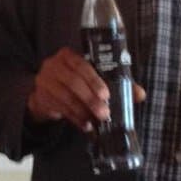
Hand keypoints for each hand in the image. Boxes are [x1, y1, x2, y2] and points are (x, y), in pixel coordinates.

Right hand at [26, 47, 145, 131]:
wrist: (46, 93)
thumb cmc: (75, 83)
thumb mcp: (92, 79)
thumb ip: (115, 83)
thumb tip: (140, 94)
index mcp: (68, 55)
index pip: (81, 65)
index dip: (94, 80)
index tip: (106, 95)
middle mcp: (53, 65)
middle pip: (73, 82)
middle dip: (90, 99)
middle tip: (104, 113)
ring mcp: (44, 80)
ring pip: (65, 97)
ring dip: (82, 111)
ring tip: (96, 122)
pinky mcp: (40, 96)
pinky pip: (59, 108)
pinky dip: (74, 118)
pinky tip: (85, 125)